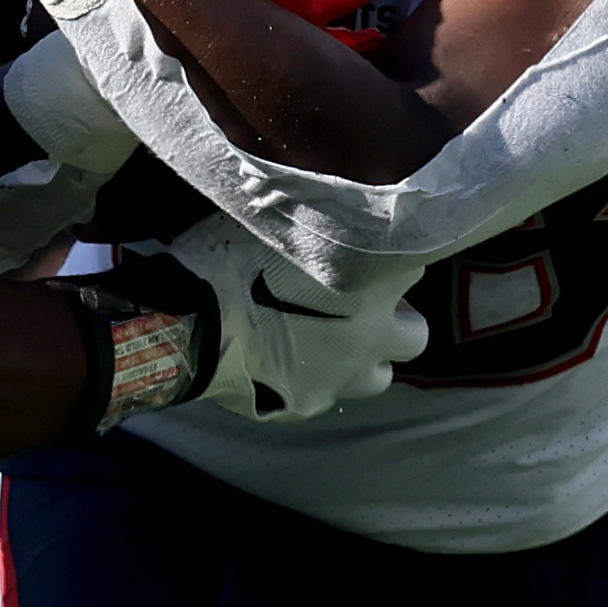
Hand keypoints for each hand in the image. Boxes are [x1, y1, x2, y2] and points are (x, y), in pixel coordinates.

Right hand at [165, 215, 425, 418]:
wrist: (192, 322)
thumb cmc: (232, 258)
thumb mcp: (279, 222)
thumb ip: (318, 224)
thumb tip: (319, 203)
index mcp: (377, 277)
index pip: (414, 260)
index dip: (385, 256)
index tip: (362, 251)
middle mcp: (376, 332)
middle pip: (414, 333)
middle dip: (391, 320)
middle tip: (357, 308)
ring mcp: (345, 375)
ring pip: (378, 376)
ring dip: (362, 360)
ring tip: (330, 345)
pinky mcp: (310, 403)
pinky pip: (323, 394)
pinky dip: (312, 380)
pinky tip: (283, 364)